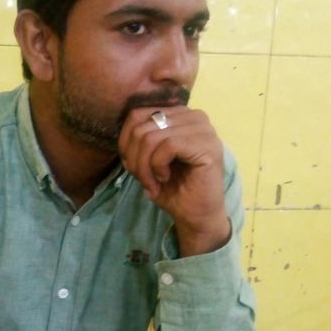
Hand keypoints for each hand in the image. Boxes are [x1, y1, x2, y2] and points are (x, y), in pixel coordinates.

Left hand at [118, 104, 229, 255]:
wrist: (195, 216)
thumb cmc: (173, 188)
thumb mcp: (148, 159)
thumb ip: (139, 138)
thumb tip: (123, 130)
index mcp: (180, 115)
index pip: (137, 114)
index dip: (125, 141)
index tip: (132, 166)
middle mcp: (194, 116)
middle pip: (142, 126)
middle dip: (133, 158)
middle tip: (143, 179)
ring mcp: (203, 129)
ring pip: (151, 137)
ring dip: (143, 166)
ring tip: (152, 182)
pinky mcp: (207, 145)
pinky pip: (167, 145)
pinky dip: (157, 166)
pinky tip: (164, 178)